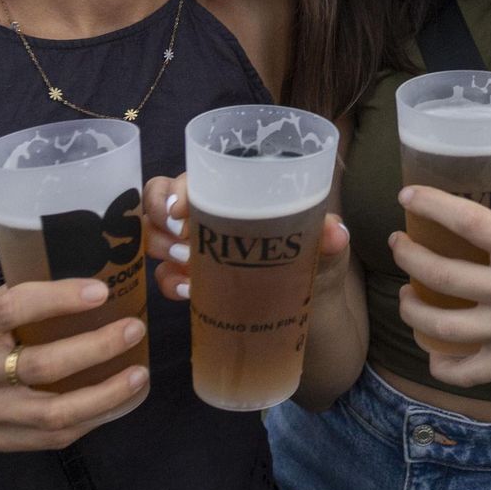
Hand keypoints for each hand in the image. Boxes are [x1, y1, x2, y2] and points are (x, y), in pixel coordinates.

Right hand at [0, 279, 148, 451]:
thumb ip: (21, 298)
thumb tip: (94, 275)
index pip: (8, 310)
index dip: (56, 299)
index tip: (100, 291)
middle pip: (38, 367)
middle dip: (95, 349)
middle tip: (133, 330)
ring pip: (51, 413)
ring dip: (104, 395)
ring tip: (139, 375)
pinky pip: (52, 438)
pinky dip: (94, 419)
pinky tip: (122, 401)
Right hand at [143, 174, 350, 301]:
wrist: (314, 312)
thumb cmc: (317, 265)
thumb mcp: (325, 249)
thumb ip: (327, 237)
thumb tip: (336, 232)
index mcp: (239, 197)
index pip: (193, 177)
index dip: (175, 189)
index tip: (179, 211)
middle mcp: (211, 216)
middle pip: (160, 200)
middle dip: (159, 218)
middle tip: (180, 243)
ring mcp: (197, 248)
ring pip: (155, 235)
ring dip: (161, 248)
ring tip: (187, 267)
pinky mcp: (193, 280)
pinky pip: (164, 276)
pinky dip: (169, 282)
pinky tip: (189, 291)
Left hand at [389, 183, 490, 388]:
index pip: (469, 222)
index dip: (431, 205)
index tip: (407, 196)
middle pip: (442, 275)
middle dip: (408, 256)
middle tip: (399, 245)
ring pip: (442, 326)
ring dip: (412, 310)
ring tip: (405, 296)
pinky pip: (467, 372)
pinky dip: (442, 366)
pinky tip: (432, 350)